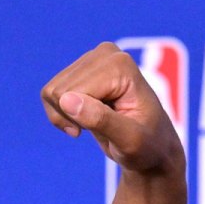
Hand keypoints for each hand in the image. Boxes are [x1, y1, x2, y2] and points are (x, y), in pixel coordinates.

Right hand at [40, 42, 183, 174]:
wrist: (154, 148)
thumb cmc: (148, 146)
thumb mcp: (130, 141)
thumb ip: (101, 120)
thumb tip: (66, 100)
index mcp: (120, 65)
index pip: (72, 93)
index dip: (84, 119)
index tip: (114, 131)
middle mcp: (105, 54)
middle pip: (57, 91)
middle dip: (73, 118)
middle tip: (106, 129)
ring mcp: (93, 60)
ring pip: (50, 93)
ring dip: (67, 117)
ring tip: (98, 124)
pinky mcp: (82, 70)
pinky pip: (50, 93)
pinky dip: (62, 113)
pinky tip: (88, 118)